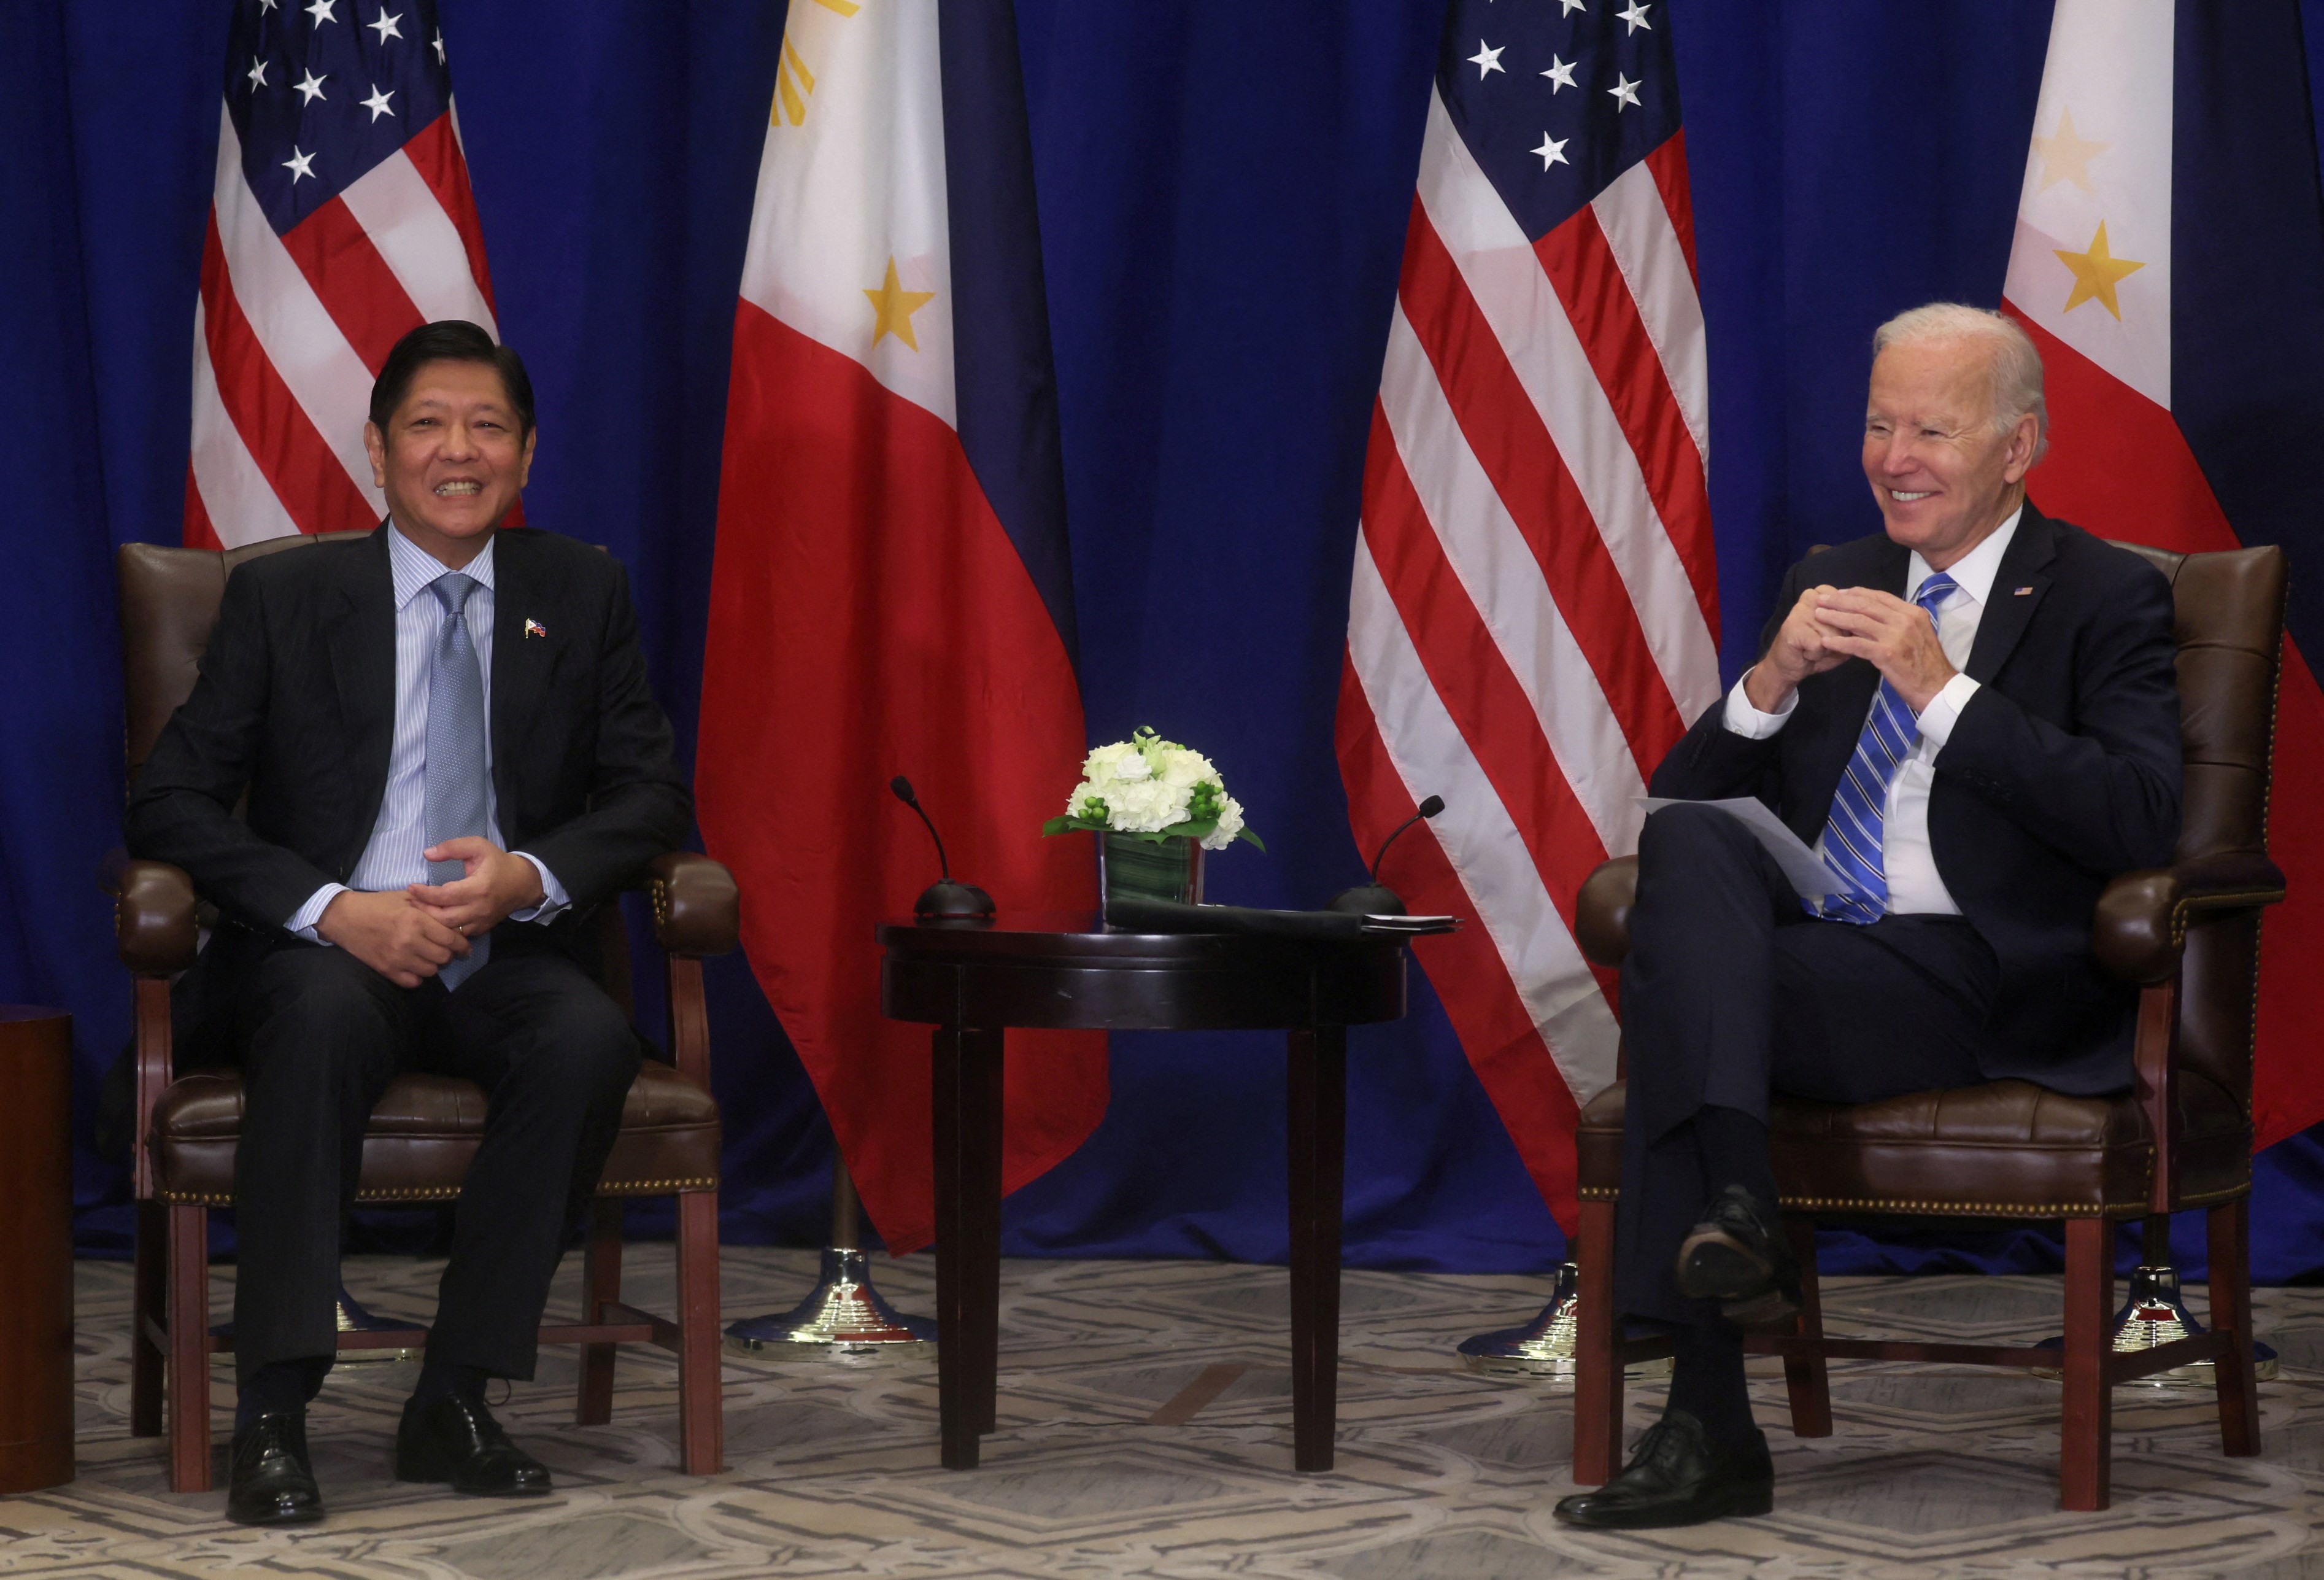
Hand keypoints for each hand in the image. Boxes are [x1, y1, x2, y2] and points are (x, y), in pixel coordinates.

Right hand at [317, 889, 469, 987]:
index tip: (465, 946)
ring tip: (429, 956)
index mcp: (416, 921)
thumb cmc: (378, 904)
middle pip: (444, 957)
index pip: (451, 939)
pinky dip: (418, 976)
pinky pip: (413, 982)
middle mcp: (409, 941)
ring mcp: (397, 958)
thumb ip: (431, 906)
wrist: (345, 918)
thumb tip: (455, 913)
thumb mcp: (406, 897)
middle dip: (449, 954)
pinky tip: (415, 966)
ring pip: (431, 971)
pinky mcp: (386, 970)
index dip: (462, 944)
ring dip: (434, 965)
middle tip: (446, 949)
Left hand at [407, 836, 545, 937]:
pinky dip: (444, 929)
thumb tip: (427, 854)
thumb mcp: (478, 847)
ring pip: (450, 930)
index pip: (445, 896)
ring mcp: (482, 921)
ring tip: (419, 911)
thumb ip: (452, 847)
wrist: (522, 883)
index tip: (411, 887)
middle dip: (424, 910)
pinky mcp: (482, 929)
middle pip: (444, 917)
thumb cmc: (497, 863)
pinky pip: (459, 934)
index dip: (425, 893)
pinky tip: (434, 920)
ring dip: (432, 922)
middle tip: (411, 901)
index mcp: (479, 888)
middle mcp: (480, 908)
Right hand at [1743, 584, 1850, 712]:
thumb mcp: (1840, 635)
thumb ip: (1852, 625)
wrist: (1788, 667)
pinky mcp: (1793, 626)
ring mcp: (1800, 610)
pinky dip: (1816, 655)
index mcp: (1822, 594)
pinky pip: (1819, 644)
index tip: (1832, 630)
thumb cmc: (1817, 650)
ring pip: (1832, 633)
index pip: (1848, 602)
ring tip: (1814, 647)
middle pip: (1843, 619)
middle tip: (1821, 641)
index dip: (1846, 623)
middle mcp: (1811, 597)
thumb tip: (1859, 624)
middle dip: (1838, 637)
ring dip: (1827, 648)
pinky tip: (1806, 653)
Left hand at [1811, 586, 1955, 712]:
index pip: (1879, 596)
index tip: (1838, 593)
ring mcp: (1896, 636)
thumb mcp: (1916, 634)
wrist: (1938, 687)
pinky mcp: (1887, 654)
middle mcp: (1905, 620)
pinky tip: (1826, 642)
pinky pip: (1857, 645)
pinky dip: (1839, 643)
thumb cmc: (1925, 664)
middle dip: (1840, 601)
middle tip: (1821, 599)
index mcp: (1912, 613)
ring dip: (1835, 617)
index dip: (1856, 593)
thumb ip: (1897, 622)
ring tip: (1818, 615)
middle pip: (1866, 605)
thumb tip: (1872, 615)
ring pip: (1858, 621)